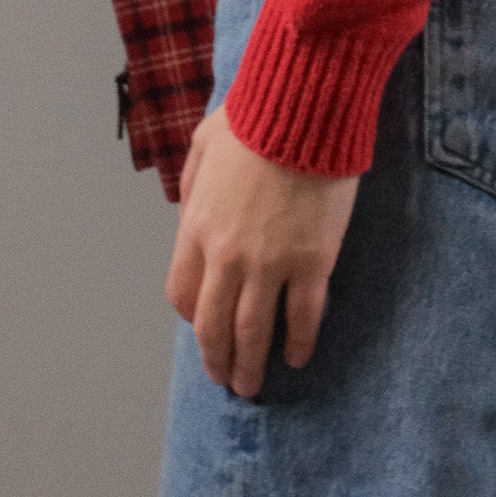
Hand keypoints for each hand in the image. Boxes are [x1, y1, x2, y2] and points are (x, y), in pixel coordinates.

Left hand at [166, 102, 361, 397]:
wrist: (302, 110)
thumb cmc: (254, 118)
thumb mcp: (203, 146)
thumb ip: (193, 185)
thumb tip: (193, 209)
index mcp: (197, 227)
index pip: (183, 292)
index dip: (193, 318)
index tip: (205, 328)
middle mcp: (227, 256)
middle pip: (214, 325)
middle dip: (217, 358)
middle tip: (226, 379)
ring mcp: (270, 264)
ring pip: (253, 331)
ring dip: (250, 365)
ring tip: (253, 386)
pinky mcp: (312, 262)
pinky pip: (303, 316)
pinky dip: (299, 342)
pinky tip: (298, 357)